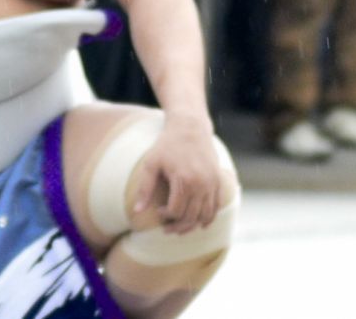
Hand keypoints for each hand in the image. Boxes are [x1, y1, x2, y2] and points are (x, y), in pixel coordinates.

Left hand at [130, 116, 225, 233]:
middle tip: (166, 228)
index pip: (175, 211)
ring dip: (192, 226)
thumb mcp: (151, 163)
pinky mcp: (218, 181)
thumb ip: (145, 189)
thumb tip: (137, 212)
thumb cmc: (168, 144)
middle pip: (191, 217)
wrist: (190, 127)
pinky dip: (209, 218)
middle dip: (177, 226)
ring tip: (180, 227)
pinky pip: (216, 207)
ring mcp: (212, 183)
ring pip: (204, 216)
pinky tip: (199, 223)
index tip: (158, 211)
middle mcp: (201, 184)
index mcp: (184, 180)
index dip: (165, 216)